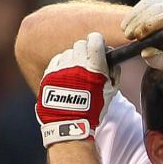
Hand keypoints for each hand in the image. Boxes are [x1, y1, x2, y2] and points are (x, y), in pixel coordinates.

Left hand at [35, 32, 119, 146]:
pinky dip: (62, 64)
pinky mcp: (48, 73)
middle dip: (86, 50)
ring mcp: (61, 68)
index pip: (95, 40)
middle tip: (88, 61)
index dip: (98, 41)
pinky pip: (56, 60)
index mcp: (94, 67)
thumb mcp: (111, 91)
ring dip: (73, 58)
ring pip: (68, 52)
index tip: (98, 45)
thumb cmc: (94, 108)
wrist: (70, 123)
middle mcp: (76, 64)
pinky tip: (66, 76)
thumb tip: (112, 57)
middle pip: (80, 44)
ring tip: (76, 73)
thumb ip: (114, 72)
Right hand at [121, 0, 162, 69]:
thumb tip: (147, 51)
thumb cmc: (161, 52)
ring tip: (128, 35)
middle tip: (135, 37)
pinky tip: (126, 25)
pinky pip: (146, 2)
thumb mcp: (161, 62)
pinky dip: (134, 14)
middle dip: (148, 25)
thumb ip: (157, 60)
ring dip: (138, 21)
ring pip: (155, 8)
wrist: (150, 36)